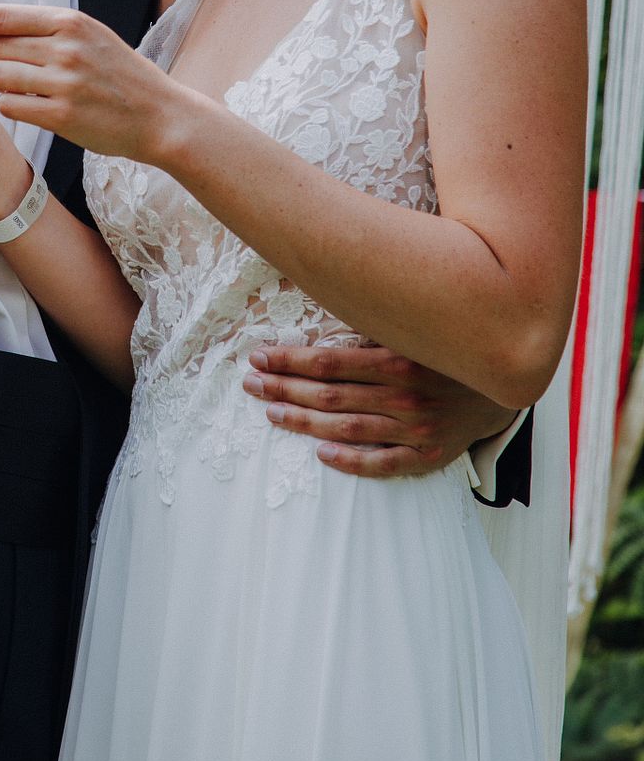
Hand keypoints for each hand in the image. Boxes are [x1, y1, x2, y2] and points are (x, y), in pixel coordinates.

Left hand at [0, 4, 176, 161]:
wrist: (160, 116)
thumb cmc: (121, 75)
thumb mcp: (91, 37)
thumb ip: (48, 29)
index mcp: (71, 22)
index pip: (2, 16)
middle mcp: (66, 48)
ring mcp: (64, 83)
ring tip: (6, 84)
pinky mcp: (62, 117)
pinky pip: (11, 106)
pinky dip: (10, 105)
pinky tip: (22, 104)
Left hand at [241, 344, 517, 479]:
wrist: (509, 381)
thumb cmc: (449, 347)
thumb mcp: (416, 326)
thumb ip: (377, 323)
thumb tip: (328, 297)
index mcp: (399, 359)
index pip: (329, 363)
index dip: (289, 360)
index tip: (258, 356)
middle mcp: (405, 396)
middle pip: (330, 396)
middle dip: (283, 388)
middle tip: (250, 383)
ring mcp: (416, 429)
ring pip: (346, 429)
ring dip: (303, 420)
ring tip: (270, 411)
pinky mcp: (428, 455)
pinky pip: (382, 463)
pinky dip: (349, 461)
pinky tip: (319, 453)